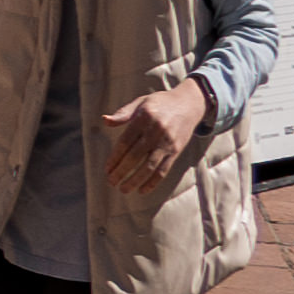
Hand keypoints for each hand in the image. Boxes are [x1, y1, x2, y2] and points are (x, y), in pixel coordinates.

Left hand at [97, 76, 208, 193]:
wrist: (189, 103)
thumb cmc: (159, 103)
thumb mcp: (140, 103)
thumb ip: (123, 113)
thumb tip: (104, 121)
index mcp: (144, 118)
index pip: (125, 142)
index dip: (115, 157)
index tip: (106, 169)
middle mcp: (156, 131)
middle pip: (135, 156)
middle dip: (122, 171)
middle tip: (111, 182)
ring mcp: (167, 142)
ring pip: (150, 166)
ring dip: (135, 180)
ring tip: (123, 189)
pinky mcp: (176, 150)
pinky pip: (164, 169)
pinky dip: (153, 182)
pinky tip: (142, 190)